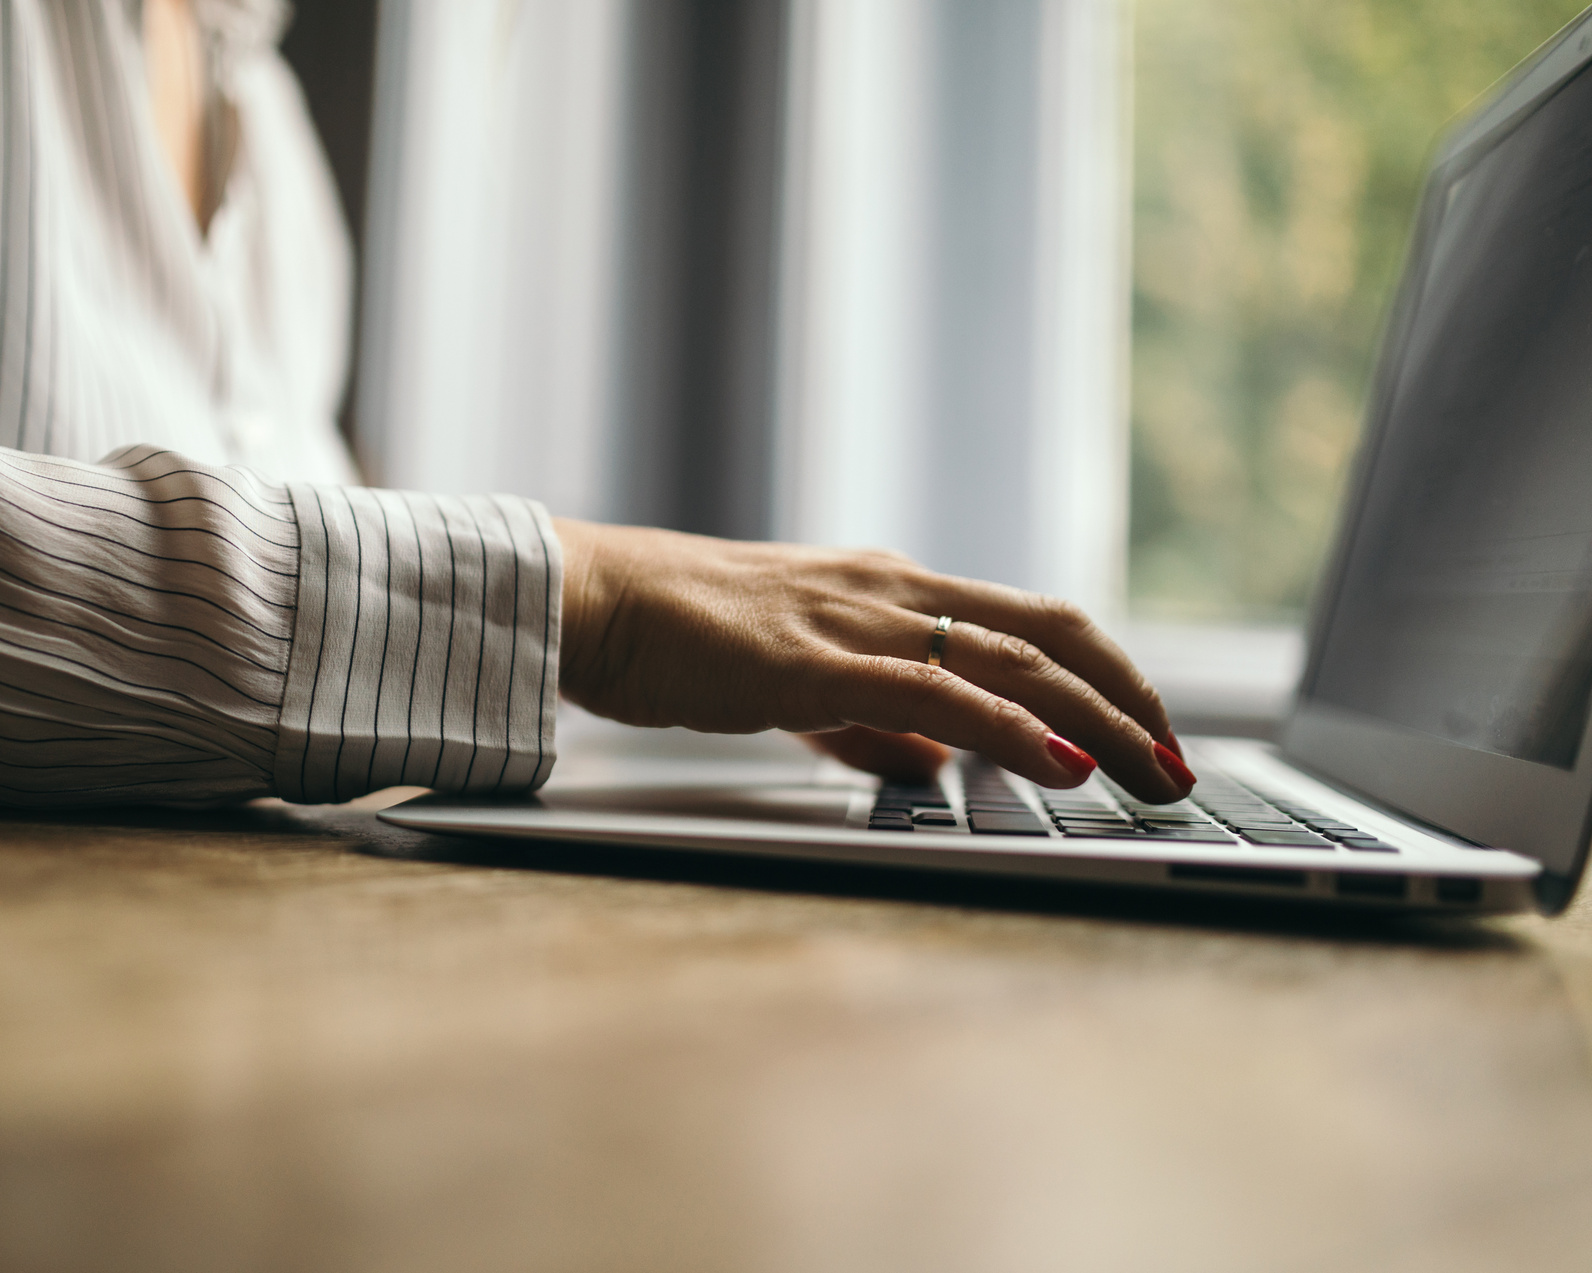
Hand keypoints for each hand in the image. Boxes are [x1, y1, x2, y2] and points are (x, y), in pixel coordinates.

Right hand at [551, 519, 1193, 802]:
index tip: (1147, 738)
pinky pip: (939, 693)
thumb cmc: (677, 637)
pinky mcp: (819, 661)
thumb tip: (937, 765)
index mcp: (889, 590)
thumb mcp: (795, 681)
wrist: (593, 601)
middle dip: (1130, 701)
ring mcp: (861, 619)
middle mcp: (893, 590)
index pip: (1031, 624)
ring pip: (1015, 660)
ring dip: (1099, 721)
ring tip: (1154, 773)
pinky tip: (1063, 766)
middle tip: (1179, 766)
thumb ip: (870, 722)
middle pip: (1052, 632)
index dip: (1104, 678)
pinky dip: (1014, 730)